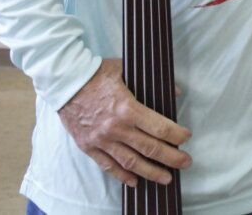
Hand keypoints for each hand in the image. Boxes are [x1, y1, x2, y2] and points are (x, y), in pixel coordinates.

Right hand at [57, 59, 189, 186]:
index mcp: (127, 108)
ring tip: (166, 178)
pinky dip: (122, 176)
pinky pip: (107, 165)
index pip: (159, 128)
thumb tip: (175, 92)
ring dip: (150, 172)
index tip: (186, 138)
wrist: (64, 82)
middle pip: (149, 148)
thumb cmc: (97, 73)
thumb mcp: (127, 70)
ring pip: (130, 162)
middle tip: (185, 162)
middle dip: (171, 158)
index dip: (176, 135)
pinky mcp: (88, 146)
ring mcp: (101, 140)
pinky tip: (134, 182)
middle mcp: (115, 128)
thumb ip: (152, 83)